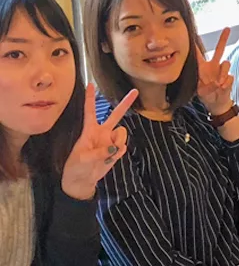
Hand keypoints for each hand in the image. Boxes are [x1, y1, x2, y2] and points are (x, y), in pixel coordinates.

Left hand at [61, 84, 137, 199]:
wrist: (81, 181)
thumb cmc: (76, 167)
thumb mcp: (82, 159)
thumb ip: (99, 152)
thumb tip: (114, 148)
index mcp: (89, 130)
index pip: (90, 111)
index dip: (90, 98)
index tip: (90, 84)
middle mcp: (102, 133)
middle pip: (116, 115)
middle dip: (125, 103)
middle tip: (136, 91)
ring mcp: (110, 141)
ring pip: (122, 134)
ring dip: (118, 142)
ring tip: (107, 154)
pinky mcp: (116, 151)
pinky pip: (123, 148)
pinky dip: (117, 155)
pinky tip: (108, 160)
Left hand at [197, 27, 233, 115]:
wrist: (215, 103)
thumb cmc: (205, 94)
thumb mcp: (198, 91)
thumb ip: (205, 86)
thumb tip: (217, 83)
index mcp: (202, 67)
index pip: (198, 54)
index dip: (194, 45)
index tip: (191, 35)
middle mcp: (213, 66)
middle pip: (220, 49)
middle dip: (223, 38)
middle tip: (227, 28)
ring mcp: (222, 71)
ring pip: (226, 63)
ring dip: (222, 74)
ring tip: (218, 84)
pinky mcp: (229, 77)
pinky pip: (230, 77)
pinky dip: (225, 84)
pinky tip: (222, 88)